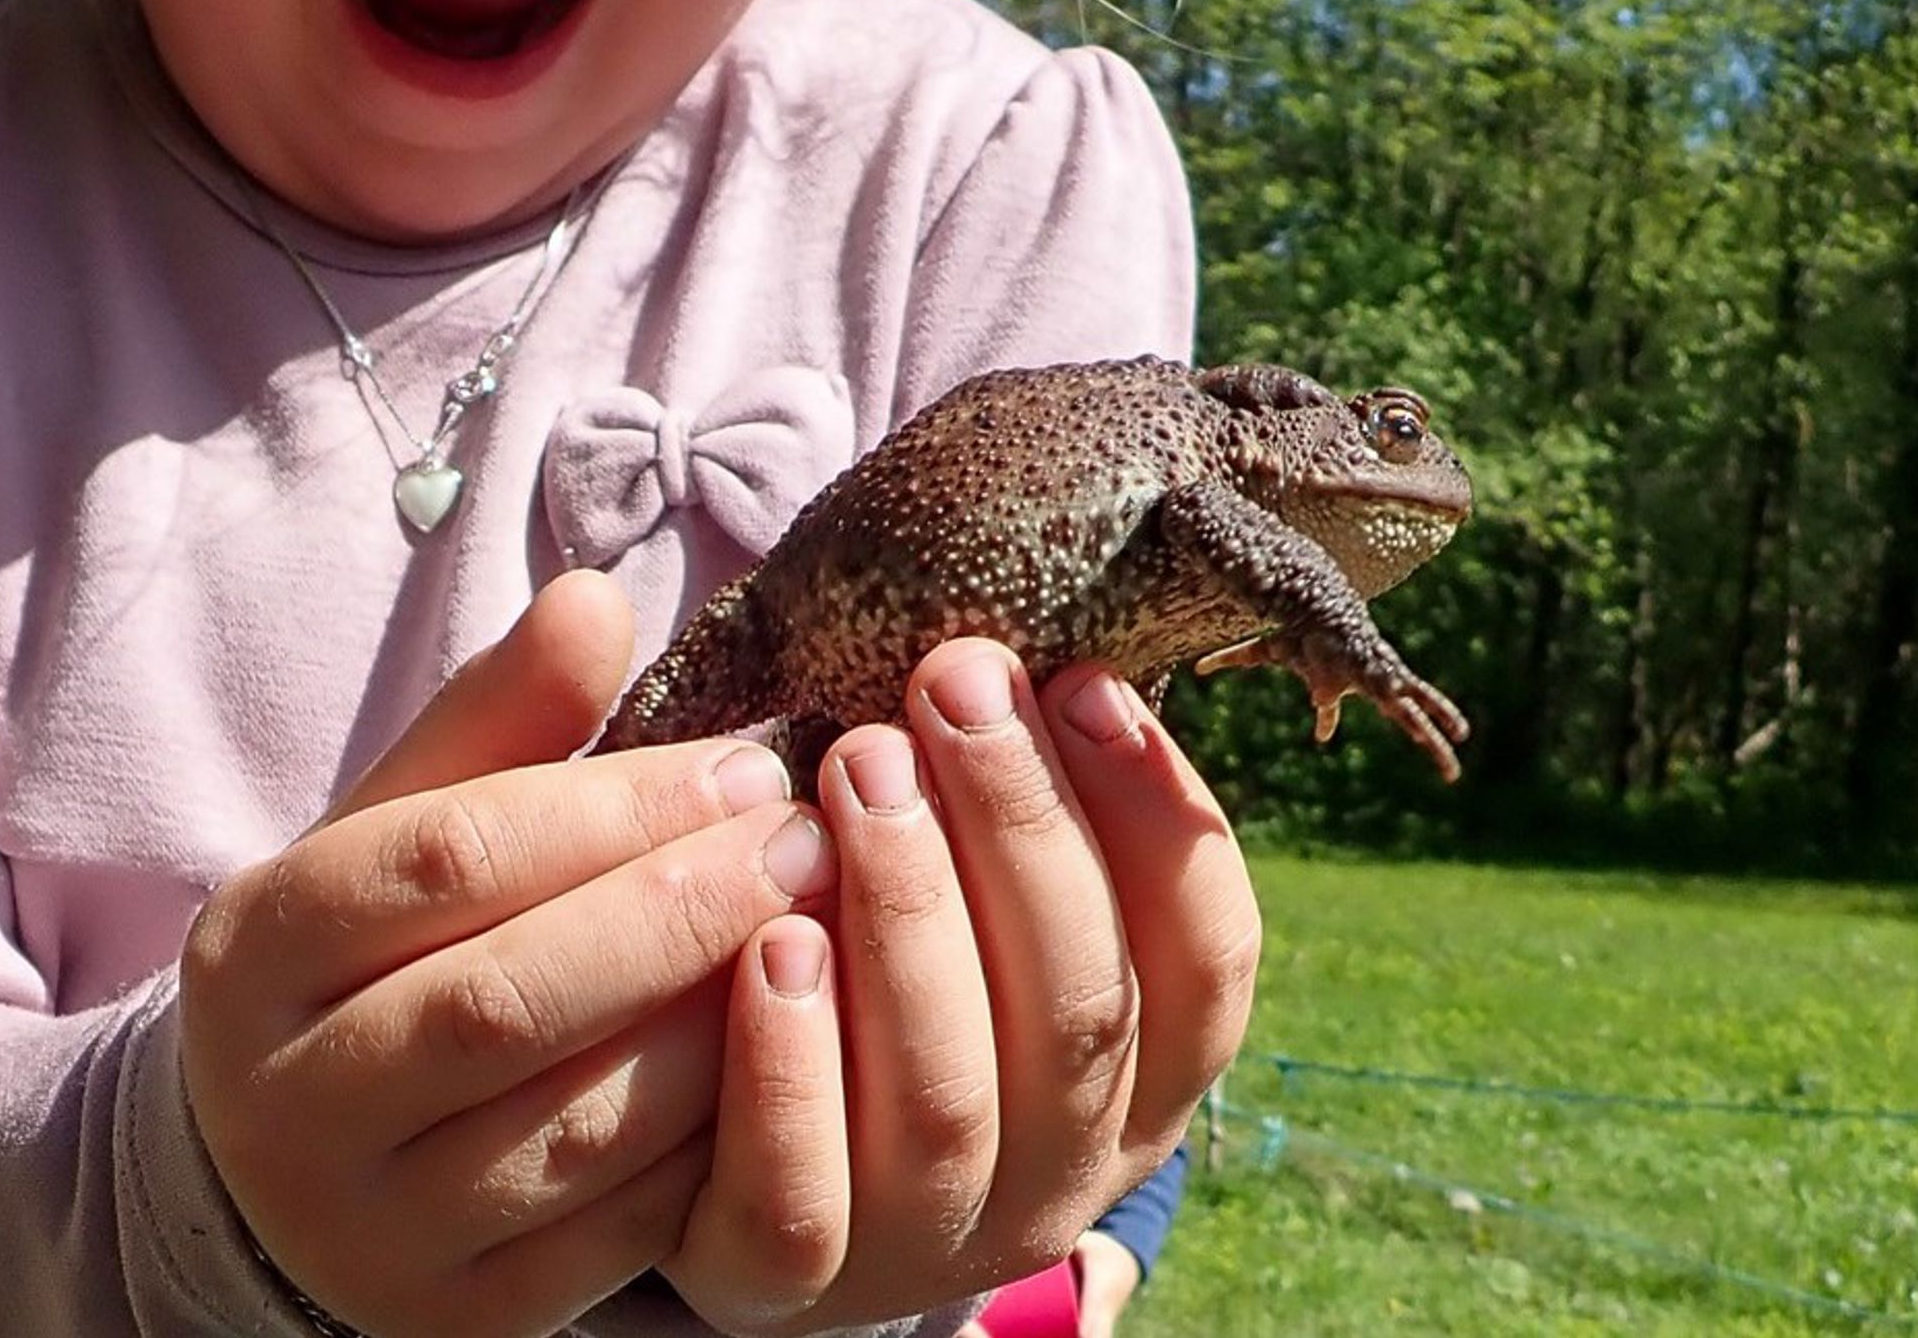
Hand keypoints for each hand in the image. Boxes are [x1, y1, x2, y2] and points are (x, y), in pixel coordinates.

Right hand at [179, 573, 831, 1337]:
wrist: (293, 1164)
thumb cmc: (382, 952)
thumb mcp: (402, 827)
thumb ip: (498, 721)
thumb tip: (595, 598)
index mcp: (257, 949)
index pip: (446, 857)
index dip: (612, 805)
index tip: (748, 763)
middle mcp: (287, 1099)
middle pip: (503, 999)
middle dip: (678, 911)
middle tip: (810, 838)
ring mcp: (370, 1228)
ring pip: (572, 1126)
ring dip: (722, 1024)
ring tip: (823, 933)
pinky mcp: (463, 1316)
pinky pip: (619, 1233)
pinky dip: (718, 1139)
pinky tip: (793, 1054)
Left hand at [665, 641, 1257, 1333]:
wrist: (711, 1171)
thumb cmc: (858, 975)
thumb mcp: (960, 901)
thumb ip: (1004, 809)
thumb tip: (1026, 643)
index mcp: (1135, 1080)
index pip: (1205, 960)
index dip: (1159, 819)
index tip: (1086, 679)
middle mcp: (1057, 1171)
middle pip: (1079, 1007)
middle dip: (1020, 825)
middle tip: (949, 681)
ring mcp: (927, 1238)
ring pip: (950, 1094)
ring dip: (911, 916)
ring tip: (855, 767)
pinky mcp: (787, 1279)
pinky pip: (801, 1191)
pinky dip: (792, 1065)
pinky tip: (769, 941)